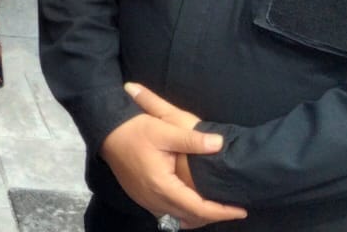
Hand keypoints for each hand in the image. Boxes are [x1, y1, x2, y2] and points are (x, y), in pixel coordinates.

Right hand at [100, 91, 246, 228]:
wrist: (105, 130)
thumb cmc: (134, 129)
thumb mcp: (164, 128)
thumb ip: (193, 139)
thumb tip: (219, 144)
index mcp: (162, 186)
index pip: (198, 208)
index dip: (222, 212)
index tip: (241, 209)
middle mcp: (154, 200)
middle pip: (191, 218)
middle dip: (214, 216)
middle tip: (234, 208)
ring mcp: (146, 201)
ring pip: (179, 218)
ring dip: (199, 216)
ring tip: (217, 208)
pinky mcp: (141, 197)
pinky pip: (168, 213)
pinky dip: (184, 213)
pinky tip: (192, 203)